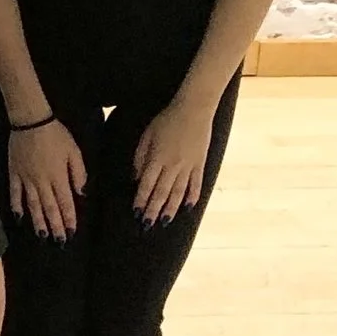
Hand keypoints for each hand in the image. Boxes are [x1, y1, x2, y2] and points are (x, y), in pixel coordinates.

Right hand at [8, 119, 85, 239]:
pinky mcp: (14, 174)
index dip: (69, 219)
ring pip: (32, 205)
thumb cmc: (56, 135)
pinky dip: (16, 206)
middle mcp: (42, 182)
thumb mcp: (74, 151)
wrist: (31, 121)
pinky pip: (14, 193)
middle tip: (59, 242)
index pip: (65, 202)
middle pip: (49, 208)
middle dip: (55, 226)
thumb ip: (79, 173)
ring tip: (42, 236)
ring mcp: (26, 179)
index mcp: (58, 176)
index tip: (72, 233)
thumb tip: (81, 193)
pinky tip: (19, 218)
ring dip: (38, 221)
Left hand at [132, 97, 217, 225]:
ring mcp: (188, 166)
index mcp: (157, 158)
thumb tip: (136, 179)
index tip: (136, 213)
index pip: (146, 185)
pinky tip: (187, 208)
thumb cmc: (165, 120)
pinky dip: (192, 197)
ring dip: (171, 208)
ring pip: (178, 192)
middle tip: (147, 225)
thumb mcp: (146, 136)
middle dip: (153, 210)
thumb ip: (140, 158)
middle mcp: (172, 165)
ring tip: (165, 221)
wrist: (193, 110)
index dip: (141, 200)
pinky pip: (196, 184)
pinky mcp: (200, 164)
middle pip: (161, 192)